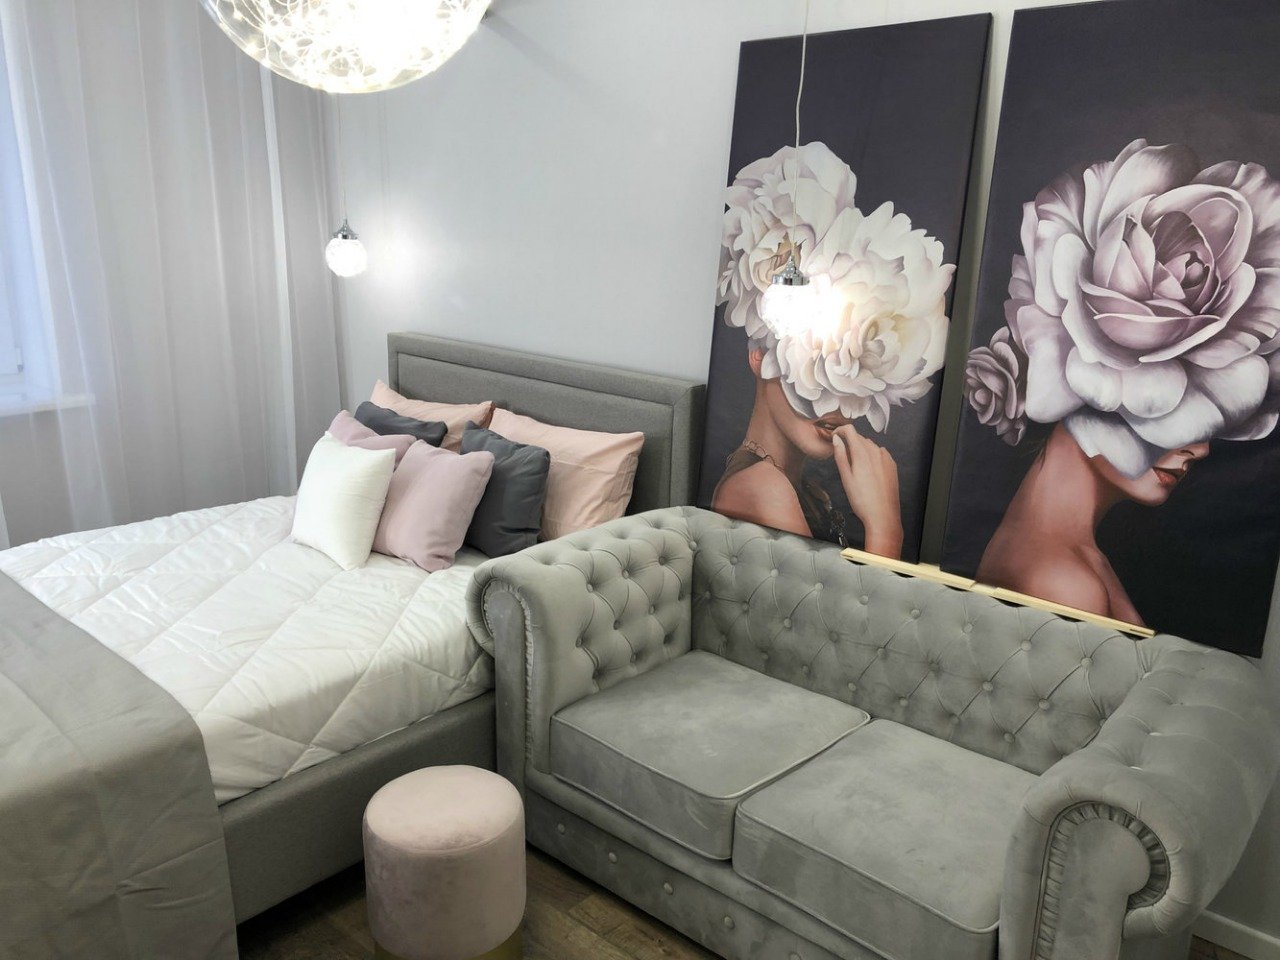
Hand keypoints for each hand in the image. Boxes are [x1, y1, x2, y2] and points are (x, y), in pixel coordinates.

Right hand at [832, 424, 902, 558]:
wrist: (883, 515)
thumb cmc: (861, 500)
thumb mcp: (846, 478)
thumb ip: (840, 456)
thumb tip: (836, 439)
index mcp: (862, 453)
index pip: (850, 430)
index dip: (839, 431)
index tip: (833, 437)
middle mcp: (876, 451)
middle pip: (860, 438)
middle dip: (849, 442)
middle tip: (841, 456)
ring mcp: (886, 458)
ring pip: (870, 446)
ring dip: (861, 449)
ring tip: (855, 466)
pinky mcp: (892, 465)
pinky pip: (880, 454)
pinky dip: (872, 456)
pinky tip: (868, 470)